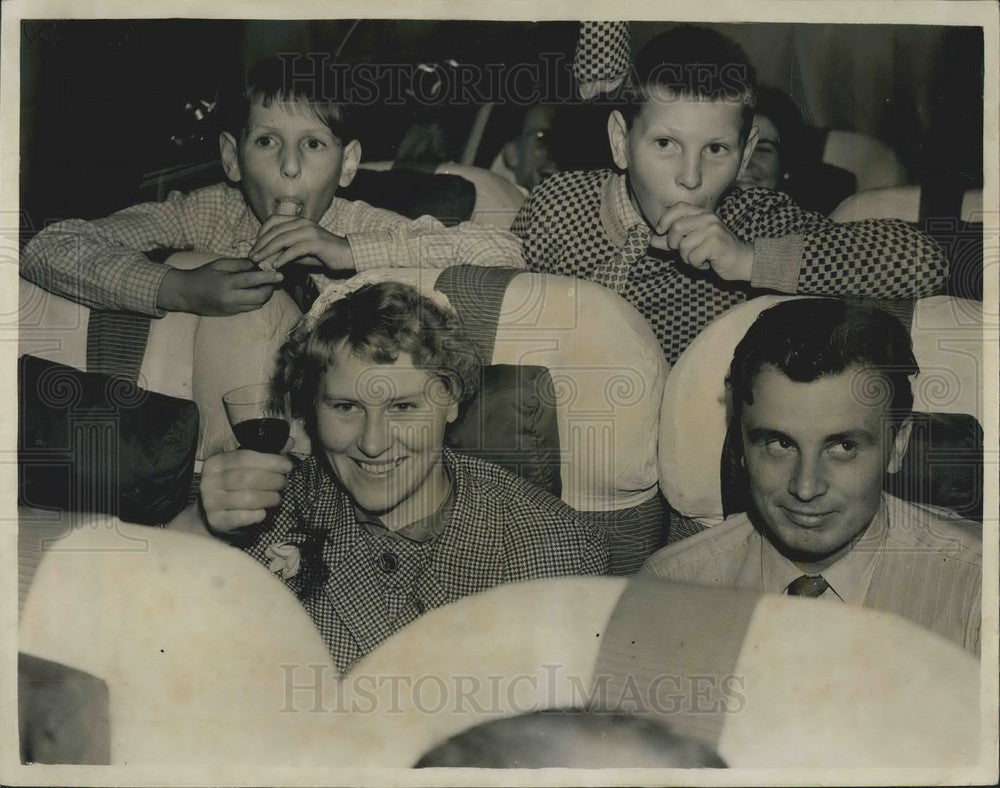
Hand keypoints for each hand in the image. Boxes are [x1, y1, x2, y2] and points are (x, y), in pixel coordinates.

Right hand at [156, 257, 281, 314]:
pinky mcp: (232, 314)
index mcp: (226, 283)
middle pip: (259, 296)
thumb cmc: (202, 275)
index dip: (268, 277)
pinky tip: (257, 291)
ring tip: (266, 284)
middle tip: (274, 279)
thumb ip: (240, 264)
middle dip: (270, 288)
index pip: (252, 280)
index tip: (280, 274)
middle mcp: (230, 299)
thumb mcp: (219, 264)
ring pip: (258, 304)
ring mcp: (231, 309)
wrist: (185, 294)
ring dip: (265, 295)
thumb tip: (259, 263)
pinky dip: (258, 300)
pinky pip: (251, 308)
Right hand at [199, 446, 293, 532]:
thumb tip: (290, 441)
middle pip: (249, 478)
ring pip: (249, 498)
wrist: (213, 515)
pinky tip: (263, 512)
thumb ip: (268, 453)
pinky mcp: (216, 521)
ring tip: (277, 498)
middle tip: (284, 483)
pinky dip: (257, 515)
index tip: (288, 466)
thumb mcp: (247, 466)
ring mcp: (210, 502)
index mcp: (216, 462)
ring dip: (270, 498)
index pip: (246, 457)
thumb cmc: (235, 486)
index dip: (271, 461)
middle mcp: (209, 481)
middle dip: (273, 480)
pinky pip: (243, 517)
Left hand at [249, 214, 354, 271]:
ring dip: (267, 250)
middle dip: (260, 244)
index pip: (273, 221)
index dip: (261, 232)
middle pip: (274, 230)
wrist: (347, 254)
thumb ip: (286, 252)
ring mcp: (309, 231)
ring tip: (259, 261)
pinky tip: (276, 265)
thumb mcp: (302, 252)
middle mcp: (302, 222)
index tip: (255, 246)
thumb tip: (269, 259)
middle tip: (252, 256)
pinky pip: (294, 249)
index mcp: (298, 221)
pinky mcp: (315, 242)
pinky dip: (283, 258)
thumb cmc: (324, 254)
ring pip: (281, 239)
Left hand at [651, 203, 753, 281]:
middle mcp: (708, 217)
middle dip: (674, 243)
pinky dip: (696, 264)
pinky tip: (706, 263)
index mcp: (702, 214)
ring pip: (684, 245)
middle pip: (676, 227)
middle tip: (682, 251)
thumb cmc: (714, 252)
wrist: (741, 261)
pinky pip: (693, 257)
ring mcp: (713, 229)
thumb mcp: (690, 244)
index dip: (665, 219)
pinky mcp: (716, 243)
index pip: (679, 207)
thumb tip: (651, 240)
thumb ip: (672, 242)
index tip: (660, 231)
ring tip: (697, 258)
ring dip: (686, 258)